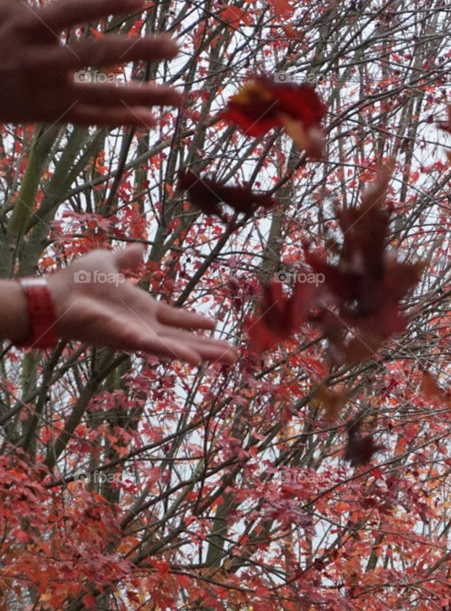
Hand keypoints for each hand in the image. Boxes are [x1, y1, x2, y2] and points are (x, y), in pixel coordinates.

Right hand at [0, 0, 182, 126]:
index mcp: (28, 24)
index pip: (73, 11)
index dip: (107, 4)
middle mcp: (40, 59)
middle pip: (95, 54)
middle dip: (137, 50)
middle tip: (176, 46)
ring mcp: (47, 90)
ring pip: (101, 94)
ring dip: (142, 95)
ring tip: (179, 96)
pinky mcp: (49, 113)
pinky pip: (91, 118)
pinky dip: (120, 120)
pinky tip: (152, 120)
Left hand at [46, 246, 237, 364]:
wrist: (56, 294)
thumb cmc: (78, 281)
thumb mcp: (108, 262)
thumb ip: (127, 260)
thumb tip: (140, 249)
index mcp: (142, 309)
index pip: (175, 317)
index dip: (194, 321)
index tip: (215, 323)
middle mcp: (144, 325)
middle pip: (184, 338)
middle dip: (210, 346)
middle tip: (234, 355)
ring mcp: (138, 334)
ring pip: (177, 346)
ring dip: (203, 353)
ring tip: (227, 359)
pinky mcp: (129, 338)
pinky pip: (156, 348)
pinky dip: (176, 353)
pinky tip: (196, 360)